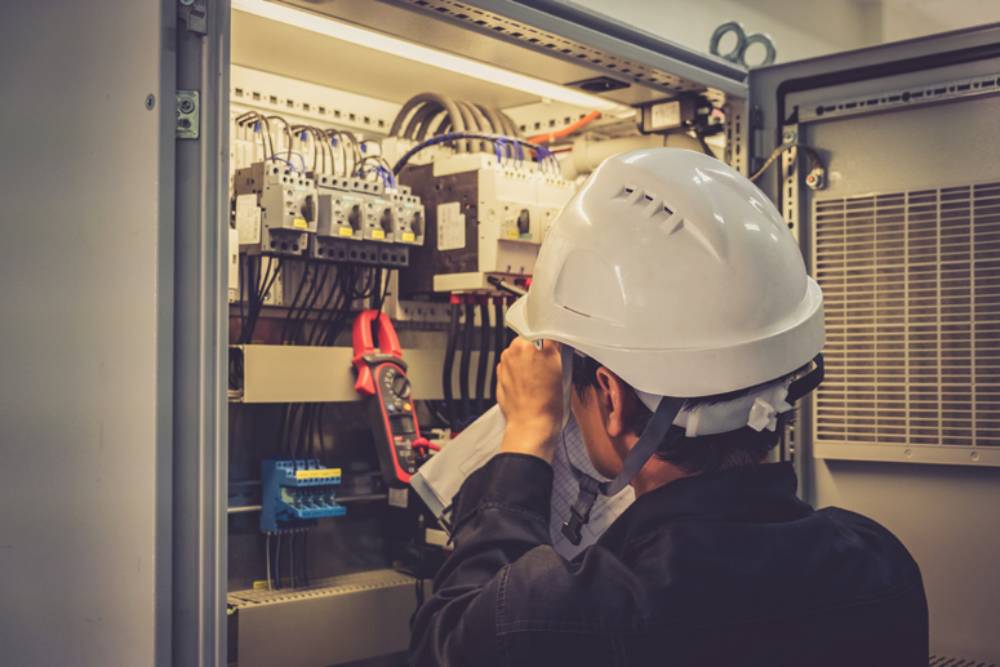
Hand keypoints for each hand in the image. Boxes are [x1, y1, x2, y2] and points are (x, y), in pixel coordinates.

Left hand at [497, 338, 562, 462]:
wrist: (531, 425)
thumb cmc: (547, 402)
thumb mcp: (563, 368)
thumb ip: (556, 347)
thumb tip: (555, 340)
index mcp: (531, 343)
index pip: (544, 329)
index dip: (553, 339)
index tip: (557, 346)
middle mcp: (515, 349)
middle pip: (530, 340)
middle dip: (539, 349)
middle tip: (550, 365)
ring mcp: (505, 362)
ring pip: (520, 353)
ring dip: (528, 361)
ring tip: (540, 379)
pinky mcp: (500, 375)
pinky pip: (512, 367)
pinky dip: (520, 372)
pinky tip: (530, 385)